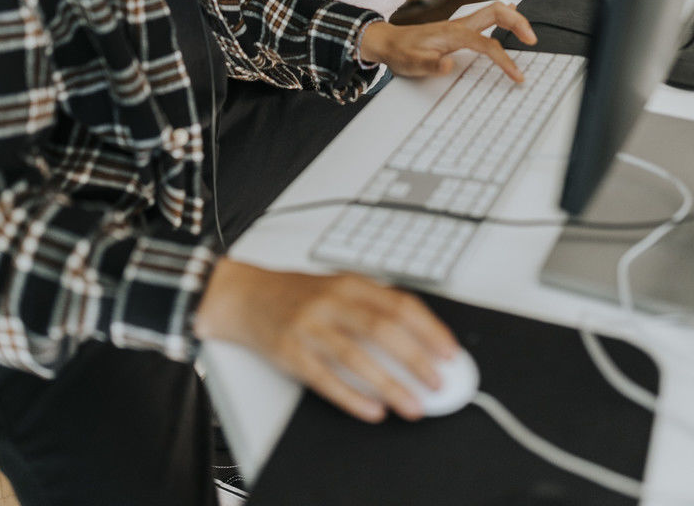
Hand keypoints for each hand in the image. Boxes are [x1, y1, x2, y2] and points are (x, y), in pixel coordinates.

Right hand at [194, 260, 457, 421]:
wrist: (244, 295)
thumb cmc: (296, 294)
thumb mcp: (336, 286)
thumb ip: (372, 304)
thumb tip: (419, 335)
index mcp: (349, 283)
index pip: (398, 303)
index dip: (429, 328)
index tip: (449, 351)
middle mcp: (331, 301)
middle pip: (382, 329)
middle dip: (416, 358)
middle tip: (438, 382)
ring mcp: (309, 326)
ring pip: (356, 357)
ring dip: (390, 384)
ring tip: (413, 404)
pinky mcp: (290, 351)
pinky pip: (325, 378)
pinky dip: (352, 397)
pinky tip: (372, 410)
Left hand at [358, 2, 536, 83]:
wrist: (388, 41)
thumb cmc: (400, 52)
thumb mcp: (411, 64)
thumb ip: (429, 65)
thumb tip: (448, 65)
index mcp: (452, 34)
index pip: (487, 44)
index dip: (505, 60)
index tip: (517, 75)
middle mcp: (459, 25)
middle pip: (496, 12)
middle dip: (518, 23)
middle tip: (533, 40)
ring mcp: (460, 25)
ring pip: (493, 12)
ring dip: (513, 18)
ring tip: (528, 32)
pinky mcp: (459, 29)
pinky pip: (487, 18)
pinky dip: (503, 18)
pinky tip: (509, 22)